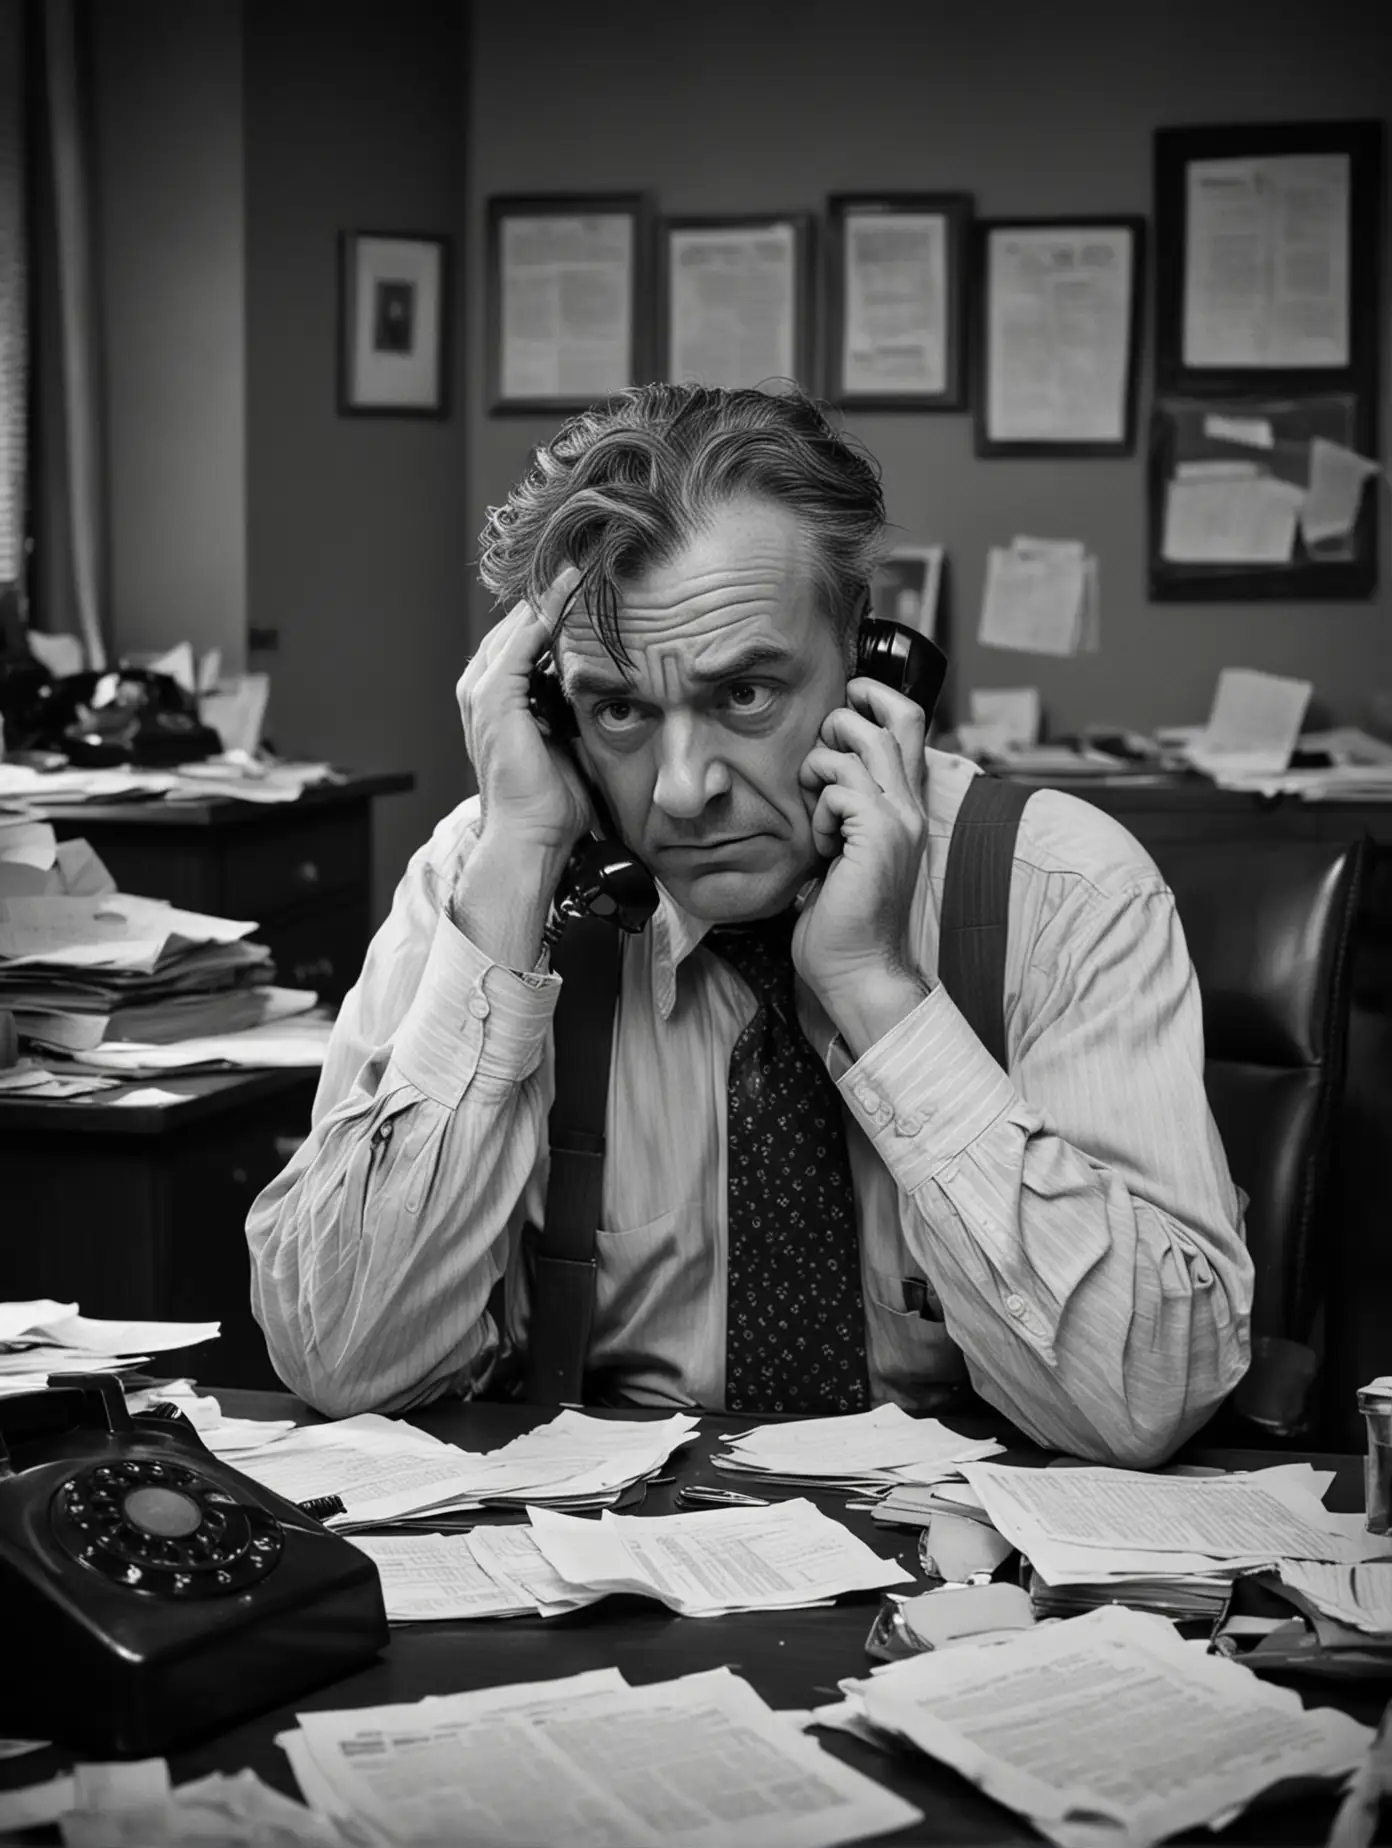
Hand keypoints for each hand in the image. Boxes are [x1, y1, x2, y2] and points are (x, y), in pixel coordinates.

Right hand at [456, 567, 592, 855]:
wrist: (532, 835)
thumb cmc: (552, 802)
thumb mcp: (567, 743)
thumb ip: (573, 711)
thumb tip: (609, 692)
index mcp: (497, 701)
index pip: (523, 641)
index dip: (553, 614)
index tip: (587, 589)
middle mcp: (480, 690)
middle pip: (516, 627)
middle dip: (549, 598)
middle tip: (587, 566)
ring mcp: (481, 691)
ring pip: (517, 627)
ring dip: (548, 596)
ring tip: (580, 568)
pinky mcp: (493, 697)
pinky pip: (520, 641)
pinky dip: (544, 613)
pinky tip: (568, 591)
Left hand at [793, 679, 930, 1044]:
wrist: (858, 968)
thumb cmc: (844, 917)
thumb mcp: (846, 848)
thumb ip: (844, 808)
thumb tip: (818, 770)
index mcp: (905, 806)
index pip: (910, 725)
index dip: (877, 700)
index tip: (842, 710)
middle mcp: (911, 806)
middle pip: (899, 716)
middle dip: (846, 715)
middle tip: (819, 752)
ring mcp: (899, 819)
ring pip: (862, 743)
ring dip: (821, 765)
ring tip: (814, 807)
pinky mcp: (878, 835)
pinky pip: (840, 788)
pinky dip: (819, 810)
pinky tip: (822, 847)